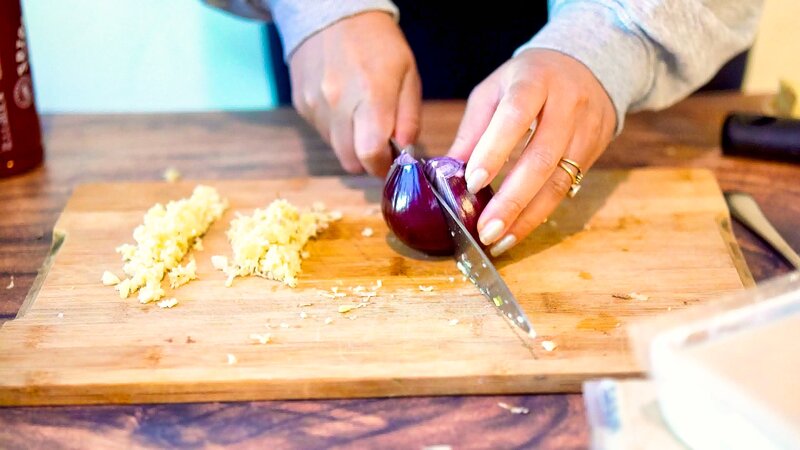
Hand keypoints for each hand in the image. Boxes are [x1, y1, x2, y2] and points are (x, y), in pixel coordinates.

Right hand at [289, 11, 420, 176]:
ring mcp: (315, 105)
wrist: (332, 13)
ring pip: (336, 149)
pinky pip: (322, 133)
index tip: (392, 163)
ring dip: (352, 144)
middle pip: (351, 161)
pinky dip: (336, 129)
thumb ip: (409, 118)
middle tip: (380, 143)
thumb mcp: (408, 74)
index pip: (370, 154)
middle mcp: (338, 104)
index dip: (383, 167)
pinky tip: (344, 104)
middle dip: (368, 160)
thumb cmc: (378, 43)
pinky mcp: (302, 105)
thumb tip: (406, 151)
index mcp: (370, 95)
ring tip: (361, 115)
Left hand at [448, 49, 615, 255]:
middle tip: (485, 229)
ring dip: (526, 217)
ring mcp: (586, 130)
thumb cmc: (528, 81)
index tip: (472, 182)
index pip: (515, 116)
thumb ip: (473, 130)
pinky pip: (567, 190)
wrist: (586, 67)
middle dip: (511, 200)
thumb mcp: (494, 92)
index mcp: (534, 81)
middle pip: (541, 158)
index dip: (494, 150)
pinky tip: (517, 230)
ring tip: (499, 240)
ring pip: (558, 181)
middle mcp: (567, 104)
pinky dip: (539, 214)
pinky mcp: (595, 151)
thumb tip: (446, 173)